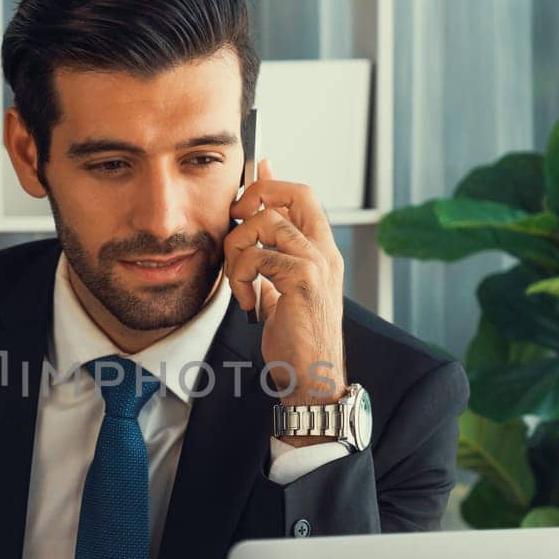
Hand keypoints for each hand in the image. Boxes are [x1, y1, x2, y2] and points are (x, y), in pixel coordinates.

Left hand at [225, 158, 348, 409]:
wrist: (312, 376)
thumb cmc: (296, 338)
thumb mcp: (280, 288)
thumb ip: (271, 258)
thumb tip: (255, 231)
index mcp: (321, 251)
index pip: (302, 196)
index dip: (272, 182)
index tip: (247, 187)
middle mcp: (324, 251)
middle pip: (293, 193)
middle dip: (254, 197)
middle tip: (235, 224)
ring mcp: (316, 263)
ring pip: (265, 222)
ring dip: (238, 249)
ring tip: (240, 281)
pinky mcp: (302, 279)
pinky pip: (257, 256)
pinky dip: (241, 277)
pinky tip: (248, 301)